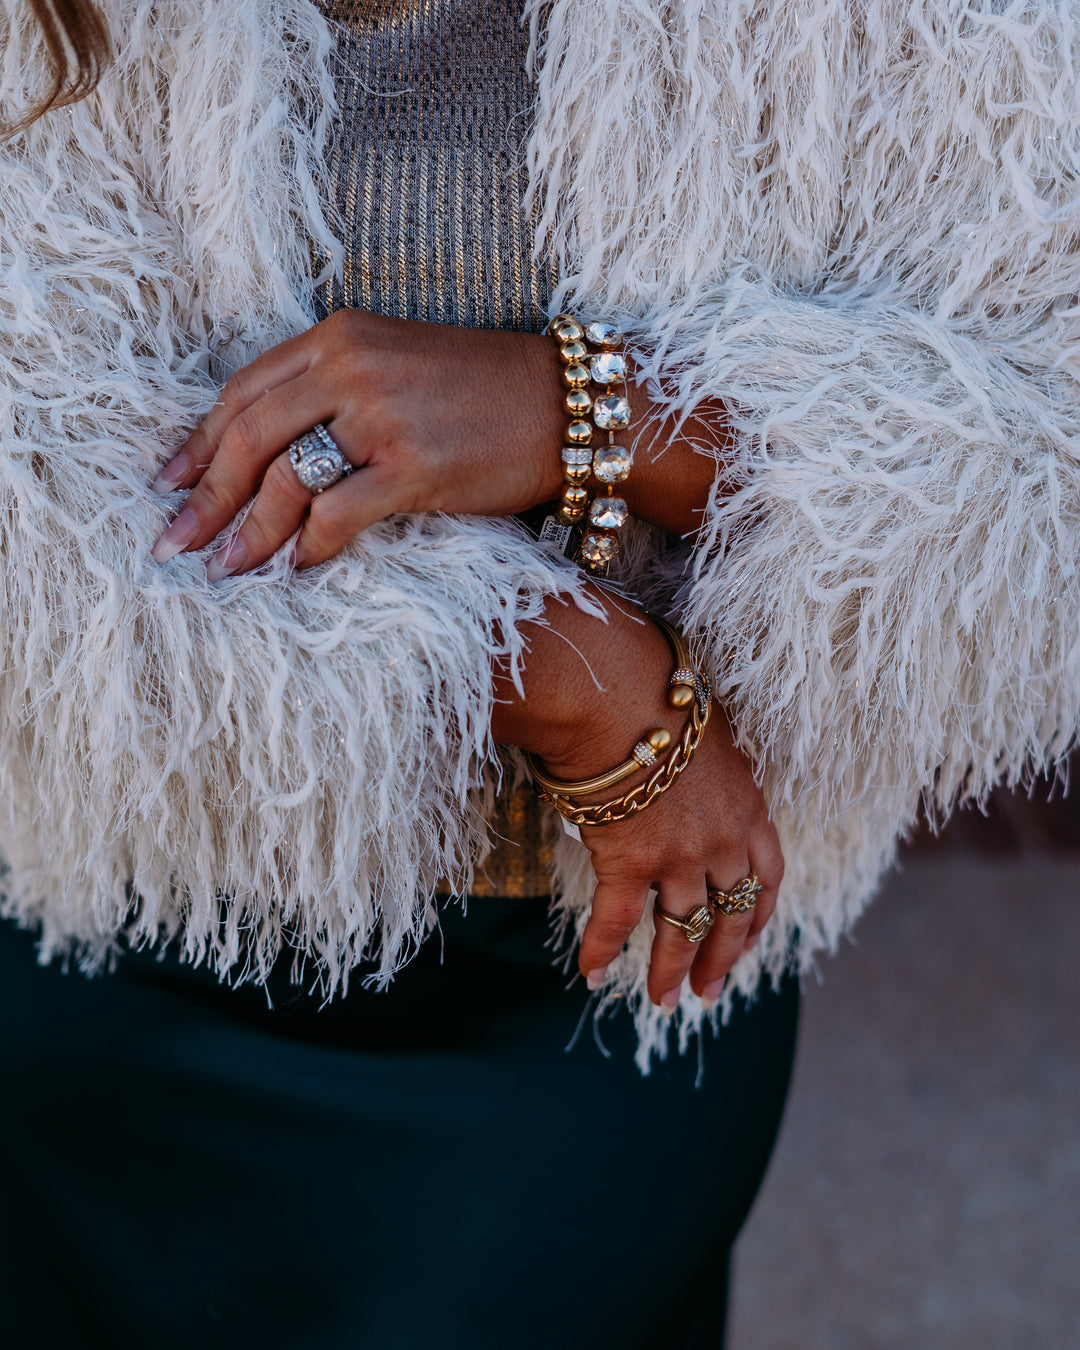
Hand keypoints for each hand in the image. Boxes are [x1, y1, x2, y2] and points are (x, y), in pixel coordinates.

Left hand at [149, 309, 564, 576]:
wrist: (564, 404)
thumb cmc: (480, 390)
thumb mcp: (393, 362)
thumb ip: (330, 389)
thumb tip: (266, 452)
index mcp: (339, 337)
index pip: (243, 392)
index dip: (197, 444)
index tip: (168, 484)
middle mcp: (352, 367)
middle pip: (249, 436)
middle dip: (204, 497)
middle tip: (175, 542)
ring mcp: (383, 416)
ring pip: (285, 478)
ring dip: (248, 532)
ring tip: (226, 569)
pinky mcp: (415, 467)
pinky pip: (338, 514)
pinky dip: (309, 547)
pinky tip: (298, 569)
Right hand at [492, 596, 782, 1009]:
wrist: (616, 690)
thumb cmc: (652, 693)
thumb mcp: (703, 731)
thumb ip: (705, 768)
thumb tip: (683, 774)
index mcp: (749, 805)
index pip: (769, 875)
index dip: (759, 916)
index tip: (748, 940)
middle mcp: (725, 839)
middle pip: (732, 915)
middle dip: (721, 958)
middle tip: (709, 992)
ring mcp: (681, 855)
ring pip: (682, 930)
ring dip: (671, 971)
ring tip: (662, 1000)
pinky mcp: (633, 862)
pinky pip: (618, 920)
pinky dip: (601, 949)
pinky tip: (589, 973)